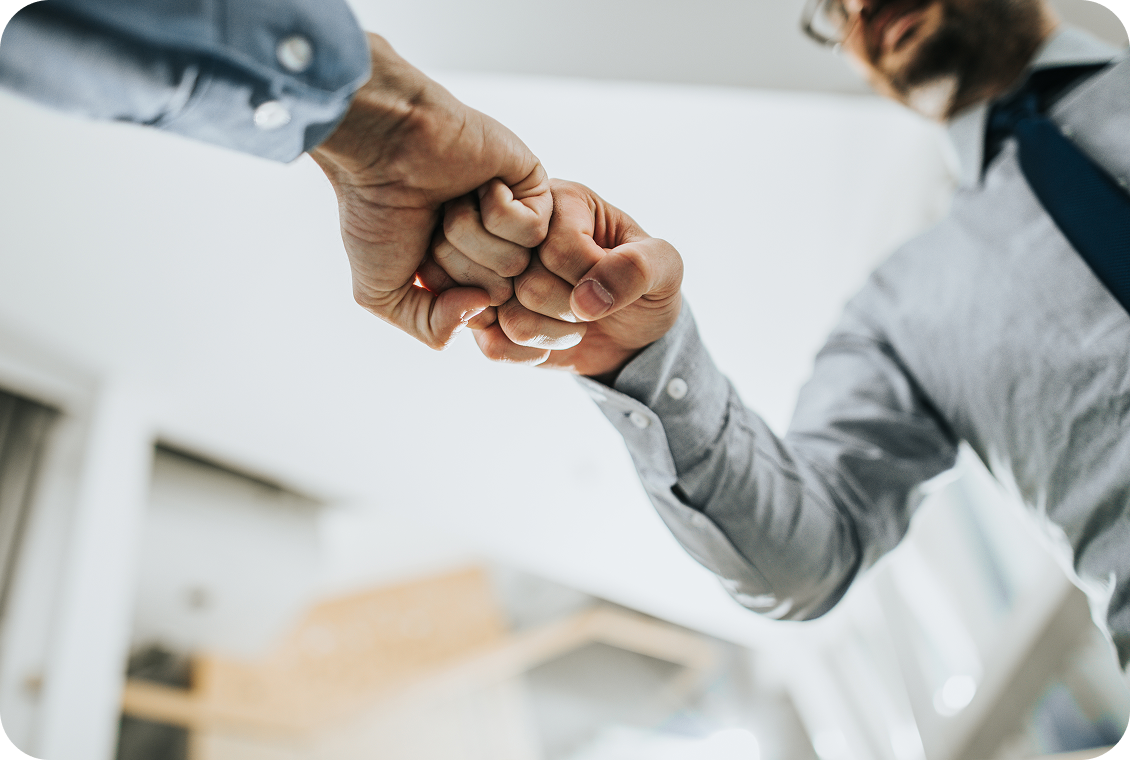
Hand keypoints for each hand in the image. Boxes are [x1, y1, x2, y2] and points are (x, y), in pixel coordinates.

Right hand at [309, 34, 550, 348]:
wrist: (383, 146)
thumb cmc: (376, 212)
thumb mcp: (382, 293)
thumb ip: (430, 329)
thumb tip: (482, 310)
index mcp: (463, 277)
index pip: (479, 322)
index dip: (444, 296)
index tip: (419, 260)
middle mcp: (494, 253)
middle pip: (498, 295)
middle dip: (456, 263)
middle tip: (433, 224)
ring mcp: (519, 222)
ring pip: (516, 264)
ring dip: (472, 234)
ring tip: (451, 201)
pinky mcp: (537, 189)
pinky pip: (533, 232)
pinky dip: (495, 211)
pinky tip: (478, 184)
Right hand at [465, 180, 682, 380]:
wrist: (632, 333)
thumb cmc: (647, 288)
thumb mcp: (666, 268)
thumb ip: (640, 267)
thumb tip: (587, 298)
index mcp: (561, 201)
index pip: (557, 247)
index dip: (591, 278)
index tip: (611, 279)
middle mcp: (517, 231)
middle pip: (525, 281)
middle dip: (572, 308)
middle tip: (592, 305)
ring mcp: (496, 275)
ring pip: (506, 314)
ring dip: (553, 333)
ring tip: (574, 322)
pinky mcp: (486, 315)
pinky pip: (493, 345)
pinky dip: (529, 355)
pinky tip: (550, 341)